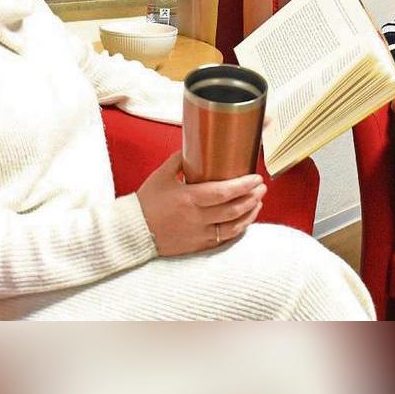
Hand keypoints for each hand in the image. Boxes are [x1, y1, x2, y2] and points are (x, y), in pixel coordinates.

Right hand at [136, 152, 266, 255]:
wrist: (133, 231)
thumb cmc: (146, 202)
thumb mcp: (161, 175)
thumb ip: (180, 160)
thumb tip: (195, 147)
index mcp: (188, 199)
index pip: (224, 192)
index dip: (243, 185)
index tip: (256, 177)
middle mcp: (197, 218)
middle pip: (234, 209)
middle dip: (252, 197)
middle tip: (261, 187)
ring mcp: (199, 235)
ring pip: (233, 227)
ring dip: (250, 214)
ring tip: (258, 202)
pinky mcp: (198, 246)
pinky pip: (224, 239)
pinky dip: (238, 229)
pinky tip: (244, 220)